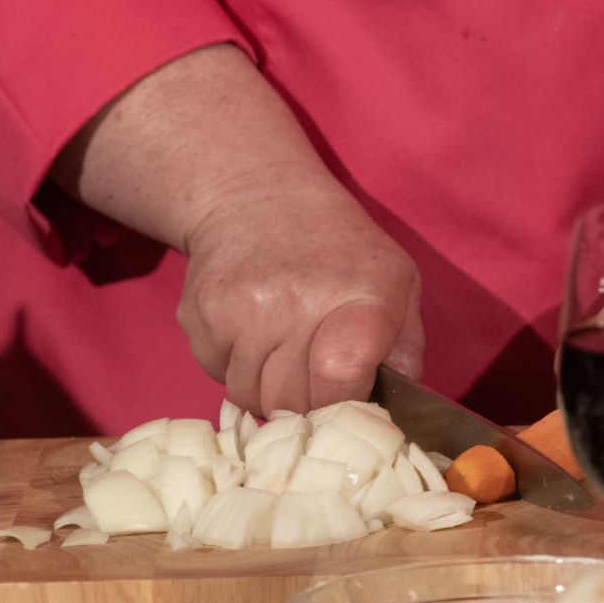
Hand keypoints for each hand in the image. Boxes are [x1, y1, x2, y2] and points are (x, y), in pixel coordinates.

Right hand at [176, 180, 423, 416]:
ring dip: (266, 387)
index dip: (343, 403)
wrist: (254, 195)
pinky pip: (217, 375)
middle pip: (292, 404)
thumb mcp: (395, 282)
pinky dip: (233, 366)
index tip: (348, 394)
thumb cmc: (339, 249)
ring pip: (249, 396)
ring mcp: (240, 310)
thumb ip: (404, 349)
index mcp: (359, 299)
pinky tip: (250, 331)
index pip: (340, 381)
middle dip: (305, 403)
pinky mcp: (199, 315)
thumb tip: (398, 407)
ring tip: (280, 347)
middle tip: (313, 374)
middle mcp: (295, 302)